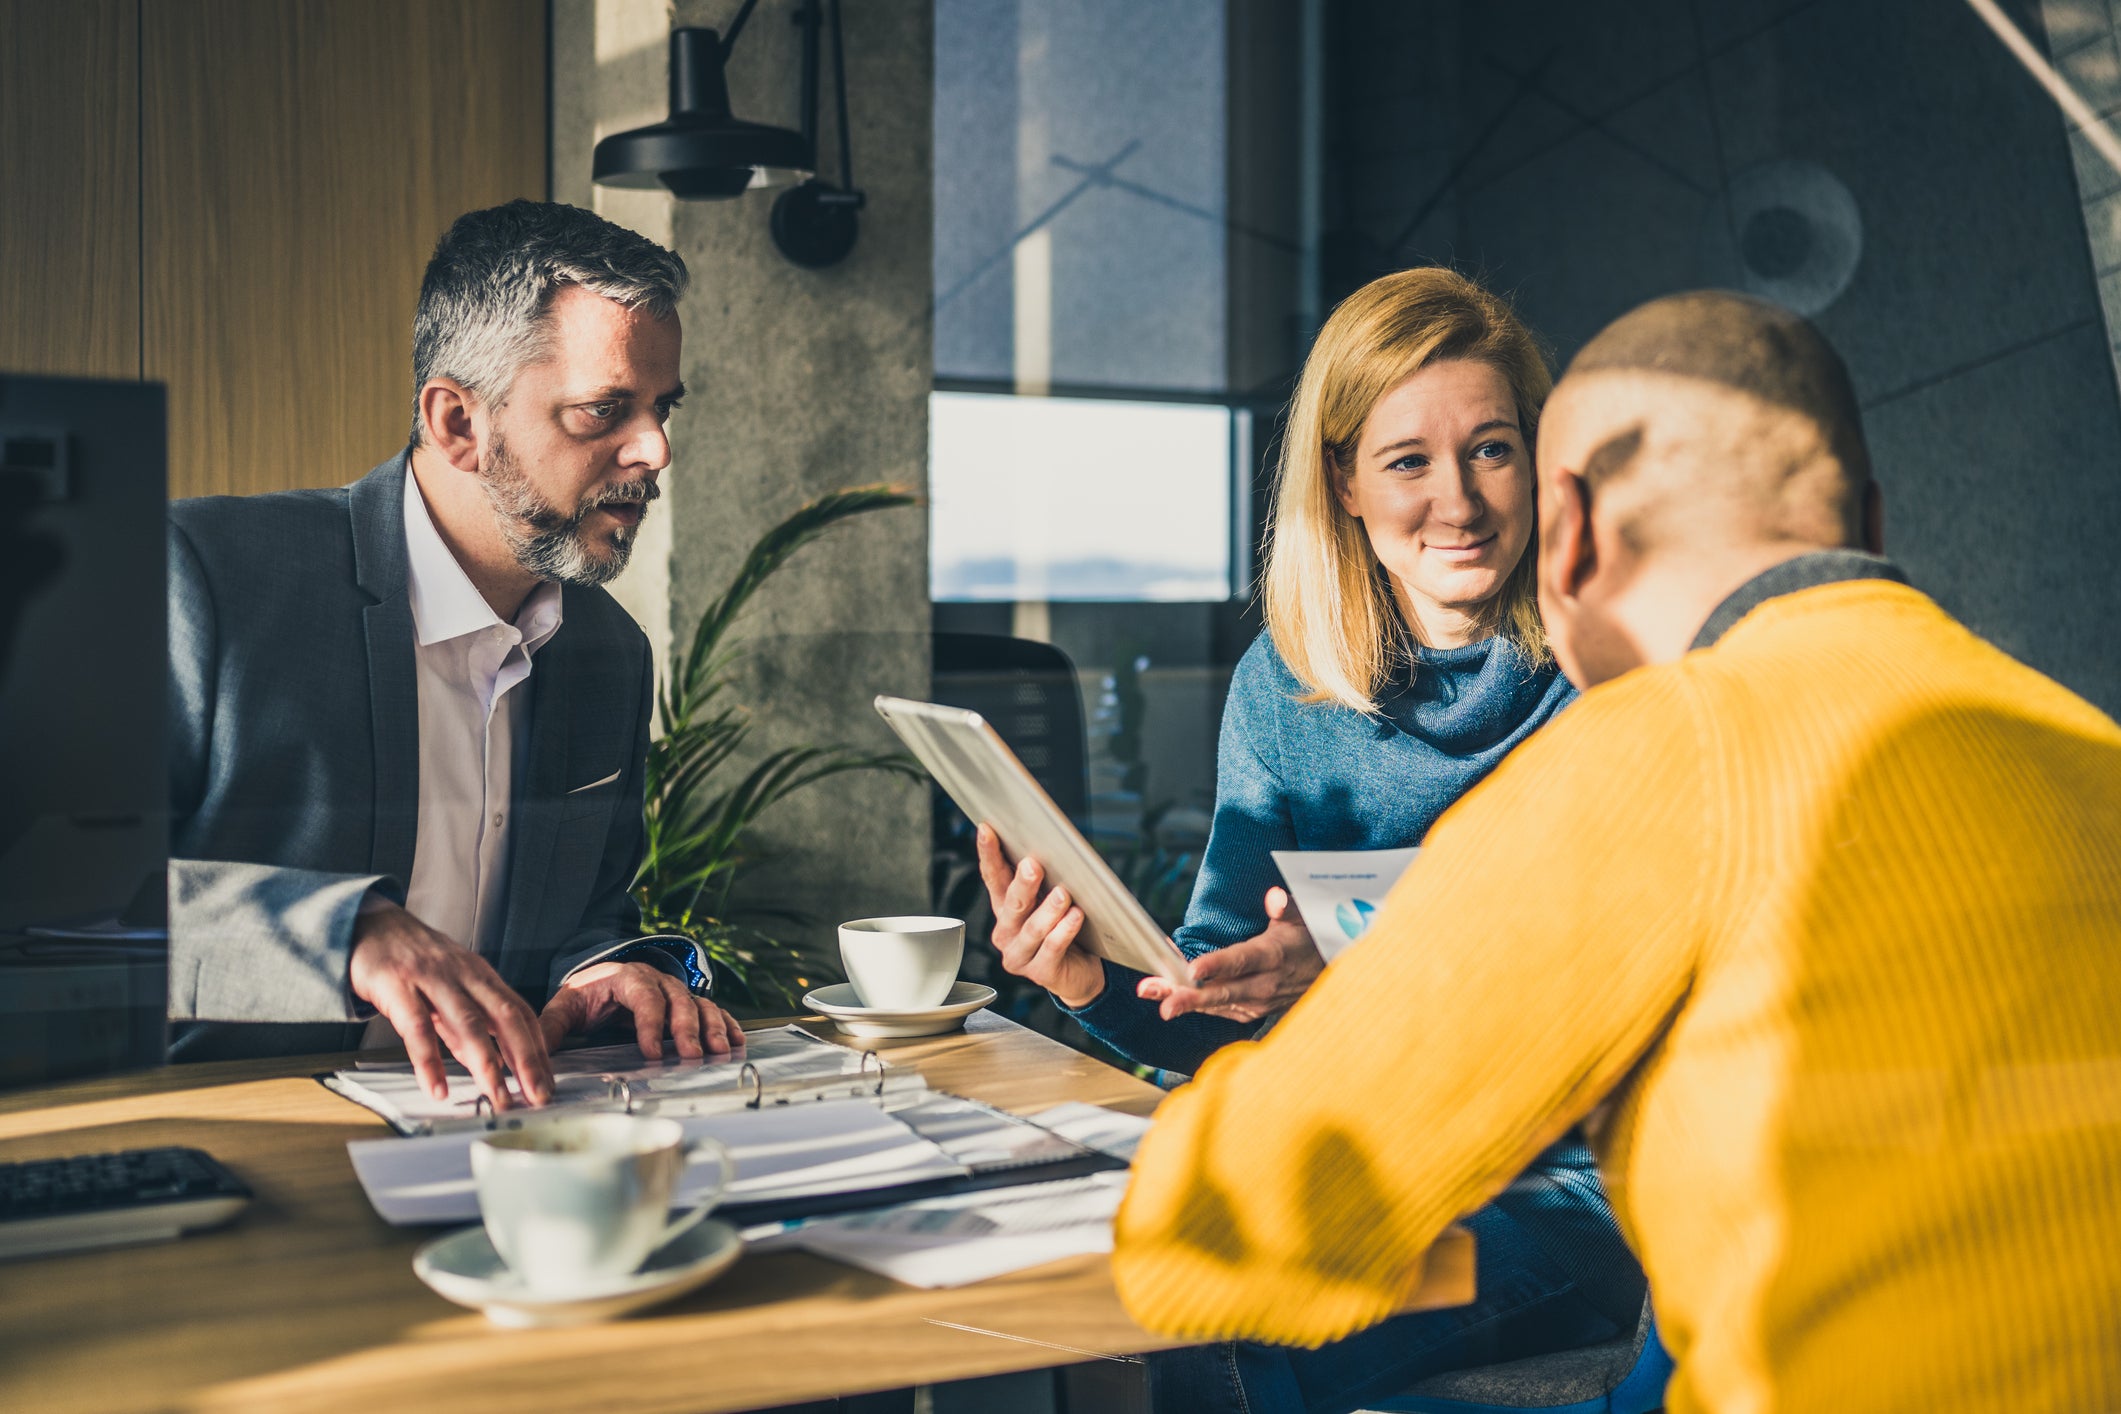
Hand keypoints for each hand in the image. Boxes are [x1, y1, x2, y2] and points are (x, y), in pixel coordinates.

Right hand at [349, 902, 553, 1109]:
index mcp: (481, 976)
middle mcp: (464, 975)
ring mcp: (432, 979)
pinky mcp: (398, 986)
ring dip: (487, 1065)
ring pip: (467, 1023)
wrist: (371, 927)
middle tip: (538, 1095)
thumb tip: (491, 1064)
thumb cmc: (415, 962)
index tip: (547, 1082)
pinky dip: (429, 1061)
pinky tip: (438, 1089)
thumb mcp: (451, 988)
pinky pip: (416, 1028)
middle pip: (505, 1017)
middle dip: (526, 1059)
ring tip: (498, 1098)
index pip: (520, 1013)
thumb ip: (469, 1025)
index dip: (537, 1048)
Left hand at [538, 960, 742, 1059]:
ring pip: (700, 1005)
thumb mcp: (564, 1007)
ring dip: (713, 1028)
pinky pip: (712, 1010)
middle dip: (687, 1030)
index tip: (651, 1052)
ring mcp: (675, 991)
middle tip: (693, 1056)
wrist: (601, 978)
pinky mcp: (687, 1003)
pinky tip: (736, 1042)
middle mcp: (657, 980)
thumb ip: (552, 1029)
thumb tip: (532, 1057)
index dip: (650, 1024)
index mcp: (627, 978)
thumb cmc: (584, 996)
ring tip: (721, 1052)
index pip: (644, 998)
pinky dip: (726, 1024)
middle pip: (679, 1001)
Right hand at [976, 823, 1108, 1007]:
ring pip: (1032, 929)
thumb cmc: (1064, 929)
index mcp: (1004, 909)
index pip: (993, 877)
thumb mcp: (1050, 900)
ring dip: (1048, 909)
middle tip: (1032, 865)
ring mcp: (1020, 955)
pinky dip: (1064, 931)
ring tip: (1063, 894)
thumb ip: (1045, 880)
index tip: (987, 830)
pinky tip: (1076, 917)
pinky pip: (1052, 949)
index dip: (988, 854)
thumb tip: (1050, 848)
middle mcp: (1006, 932)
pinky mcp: (1040, 973)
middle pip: (1011, 904)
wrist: (1079, 972)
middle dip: (1022, 884)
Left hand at [1136, 887, 1321, 1022]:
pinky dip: (1193, 1001)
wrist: (1328, 975)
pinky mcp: (1250, 1012)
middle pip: (1223, 992)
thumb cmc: (1307, 939)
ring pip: (1215, 1004)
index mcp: (1272, 956)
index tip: (1193, 970)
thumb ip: (1286, 908)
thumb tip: (1274, 897)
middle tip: (1163, 1003)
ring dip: (1182, 1001)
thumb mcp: (1303, 918)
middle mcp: (1264, 984)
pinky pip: (1218, 1008)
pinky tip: (1167, 992)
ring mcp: (1257, 1003)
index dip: (1217, 966)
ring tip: (1151, 993)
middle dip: (1190, 998)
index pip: (1241, 961)